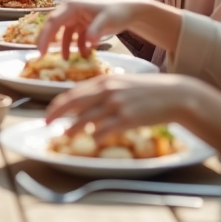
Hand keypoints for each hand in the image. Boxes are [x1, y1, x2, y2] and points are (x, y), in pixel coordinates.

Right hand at [36, 0, 154, 58]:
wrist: (130, 10)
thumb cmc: (118, 11)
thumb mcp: (107, 20)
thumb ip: (95, 30)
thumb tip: (87, 41)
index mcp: (72, 6)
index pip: (53, 21)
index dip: (45, 36)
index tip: (41, 51)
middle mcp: (71, 10)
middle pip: (54, 26)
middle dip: (48, 41)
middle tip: (43, 56)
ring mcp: (76, 18)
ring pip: (64, 33)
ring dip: (65, 46)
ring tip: (66, 60)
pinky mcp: (82, 25)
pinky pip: (74, 37)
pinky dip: (77, 46)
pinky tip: (84, 54)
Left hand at [45, 73, 197, 140]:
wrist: (174, 95)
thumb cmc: (147, 91)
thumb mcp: (122, 84)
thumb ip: (103, 91)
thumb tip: (84, 104)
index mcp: (105, 81)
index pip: (73, 93)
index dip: (58, 104)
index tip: (49, 113)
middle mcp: (108, 91)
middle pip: (74, 103)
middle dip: (57, 114)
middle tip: (46, 124)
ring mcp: (117, 105)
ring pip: (87, 119)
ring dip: (73, 128)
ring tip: (65, 135)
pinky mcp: (128, 119)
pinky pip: (106, 130)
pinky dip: (96, 136)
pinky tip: (92, 140)